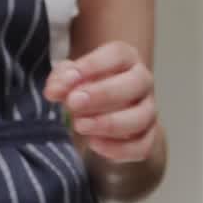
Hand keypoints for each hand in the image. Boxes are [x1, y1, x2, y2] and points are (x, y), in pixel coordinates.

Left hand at [44, 41, 157, 162]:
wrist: (108, 115)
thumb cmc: (88, 89)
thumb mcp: (72, 78)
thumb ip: (61, 80)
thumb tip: (54, 91)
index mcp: (126, 60)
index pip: (118, 55)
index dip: (93, 65)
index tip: (70, 77)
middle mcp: (142, 82)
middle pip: (135, 83)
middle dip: (103, 94)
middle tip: (73, 102)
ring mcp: (148, 111)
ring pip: (141, 117)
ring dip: (109, 123)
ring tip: (79, 125)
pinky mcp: (148, 138)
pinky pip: (141, 145)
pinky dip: (118, 148)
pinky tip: (94, 144)